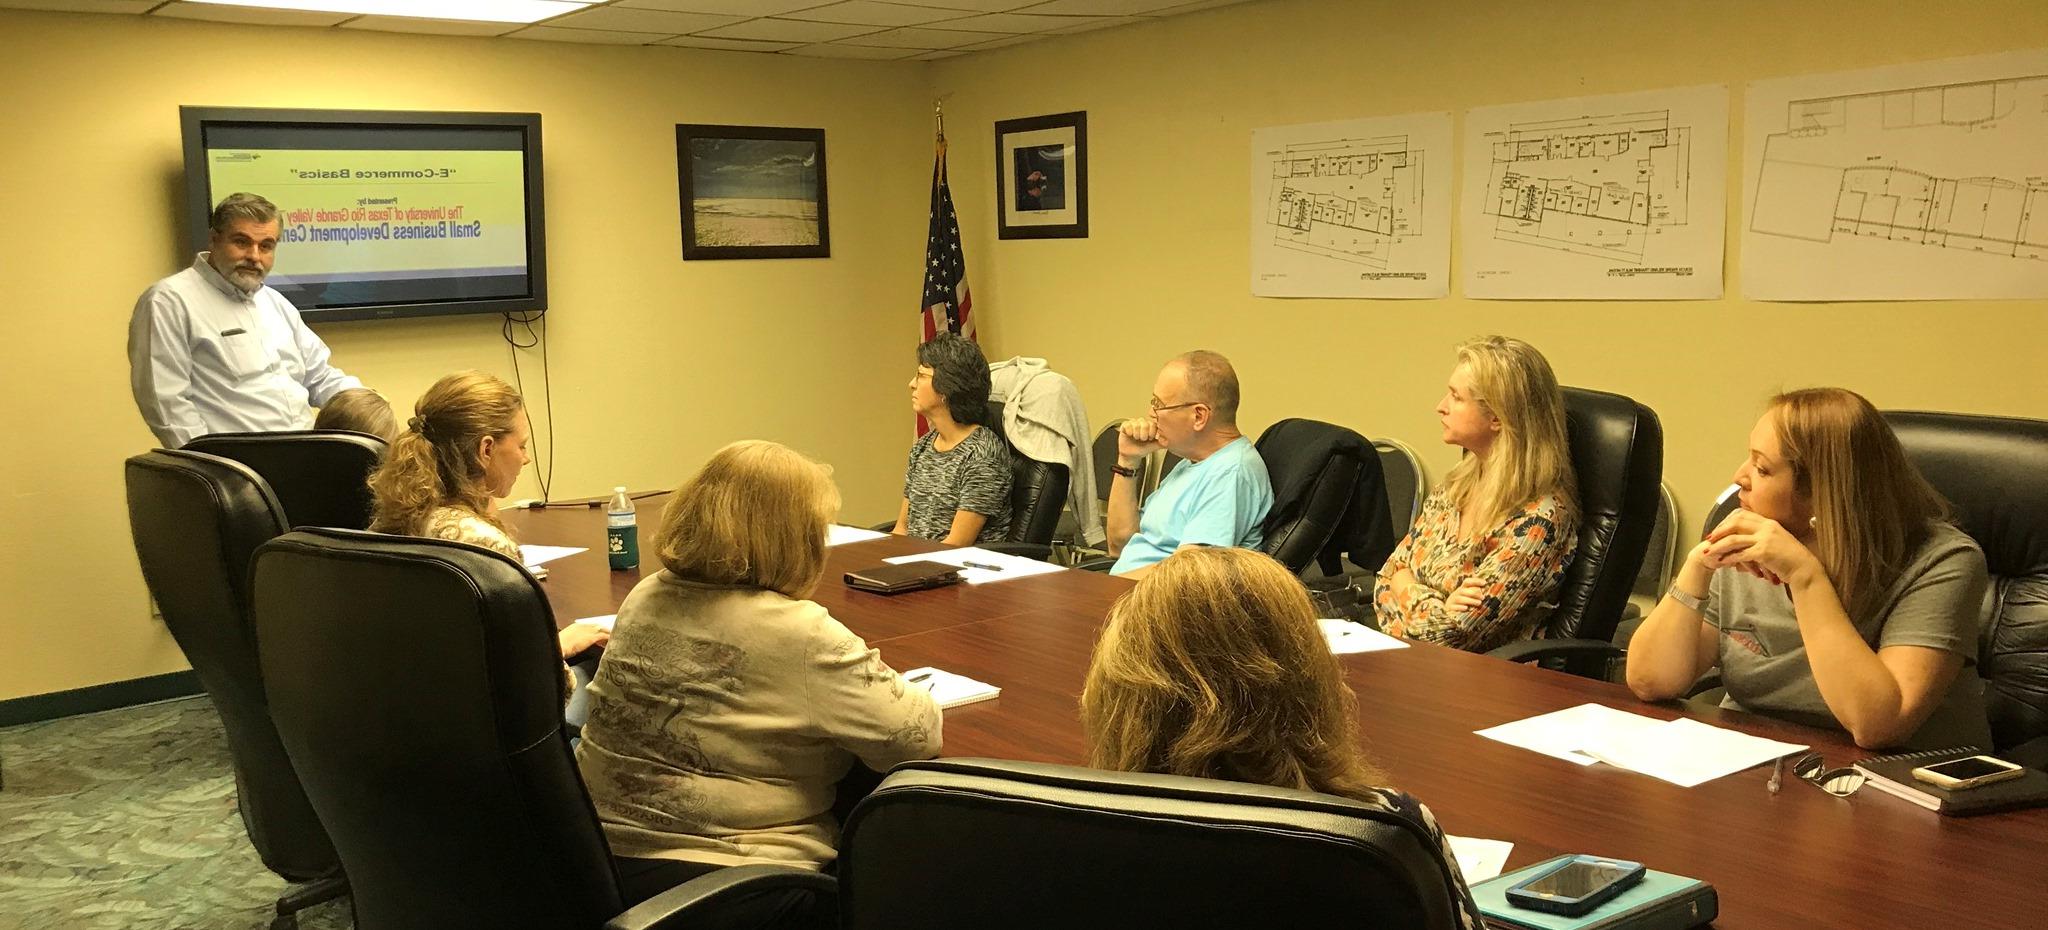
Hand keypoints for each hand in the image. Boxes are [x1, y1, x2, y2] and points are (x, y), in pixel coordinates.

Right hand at [558, 622, 609, 658]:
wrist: (558, 647)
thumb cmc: (558, 646)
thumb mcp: (565, 641)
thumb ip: (572, 640)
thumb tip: (575, 644)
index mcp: (575, 626)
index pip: (589, 626)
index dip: (595, 630)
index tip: (599, 634)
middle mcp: (583, 626)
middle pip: (597, 626)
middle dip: (603, 631)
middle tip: (609, 635)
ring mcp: (588, 631)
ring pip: (602, 630)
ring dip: (607, 634)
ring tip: (612, 638)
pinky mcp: (592, 637)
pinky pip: (604, 636)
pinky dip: (608, 638)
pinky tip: (611, 642)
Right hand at [1117, 417, 1165, 459]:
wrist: (1131, 455)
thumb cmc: (1141, 449)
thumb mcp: (1153, 447)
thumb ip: (1161, 443)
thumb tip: (1168, 441)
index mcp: (1150, 426)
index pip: (1153, 424)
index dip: (1151, 433)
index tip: (1150, 439)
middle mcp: (1142, 423)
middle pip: (1145, 424)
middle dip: (1143, 435)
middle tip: (1142, 439)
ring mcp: (1134, 423)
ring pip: (1136, 424)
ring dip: (1136, 434)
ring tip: (1136, 438)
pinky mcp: (1125, 425)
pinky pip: (1127, 425)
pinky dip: (1129, 432)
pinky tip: (1130, 435)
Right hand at [1446, 577, 1486, 613]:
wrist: (1448, 607)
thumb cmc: (1463, 599)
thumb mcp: (1467, 594)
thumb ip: (1476, 591)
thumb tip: (1487, 590)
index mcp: (1462, 588)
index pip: (1467, 582)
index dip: (1475, 581)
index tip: (1484, 583)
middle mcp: (1457, 593)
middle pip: (1464, 591)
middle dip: (1474, 593)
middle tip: (1483, 597)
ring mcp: (1453, 600)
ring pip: (1460, 599)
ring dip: (1470, 600)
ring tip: (1479, 603)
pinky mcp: (1451, 608)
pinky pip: (1455, 607)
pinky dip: (1460, 607)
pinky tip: (1466, 608)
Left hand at [1702, 510, 1817, 586]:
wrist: (1805, 568)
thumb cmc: (1791, 558)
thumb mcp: (1777, 540)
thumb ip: (1762, 536)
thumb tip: (1743, 540)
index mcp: (1769, 523)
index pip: (1742, 515)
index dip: (1727, 521)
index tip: (1718, 529)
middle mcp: (1766, 528)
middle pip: (1735, 523)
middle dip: (1719, 531)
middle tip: (1709, 539)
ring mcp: (1765, 539)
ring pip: (1734, 539)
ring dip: (1719, 546)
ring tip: (1709, 552)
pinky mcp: (1764, 552)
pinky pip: (1741, 554)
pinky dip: (1729, 558)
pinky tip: (1722, 562)